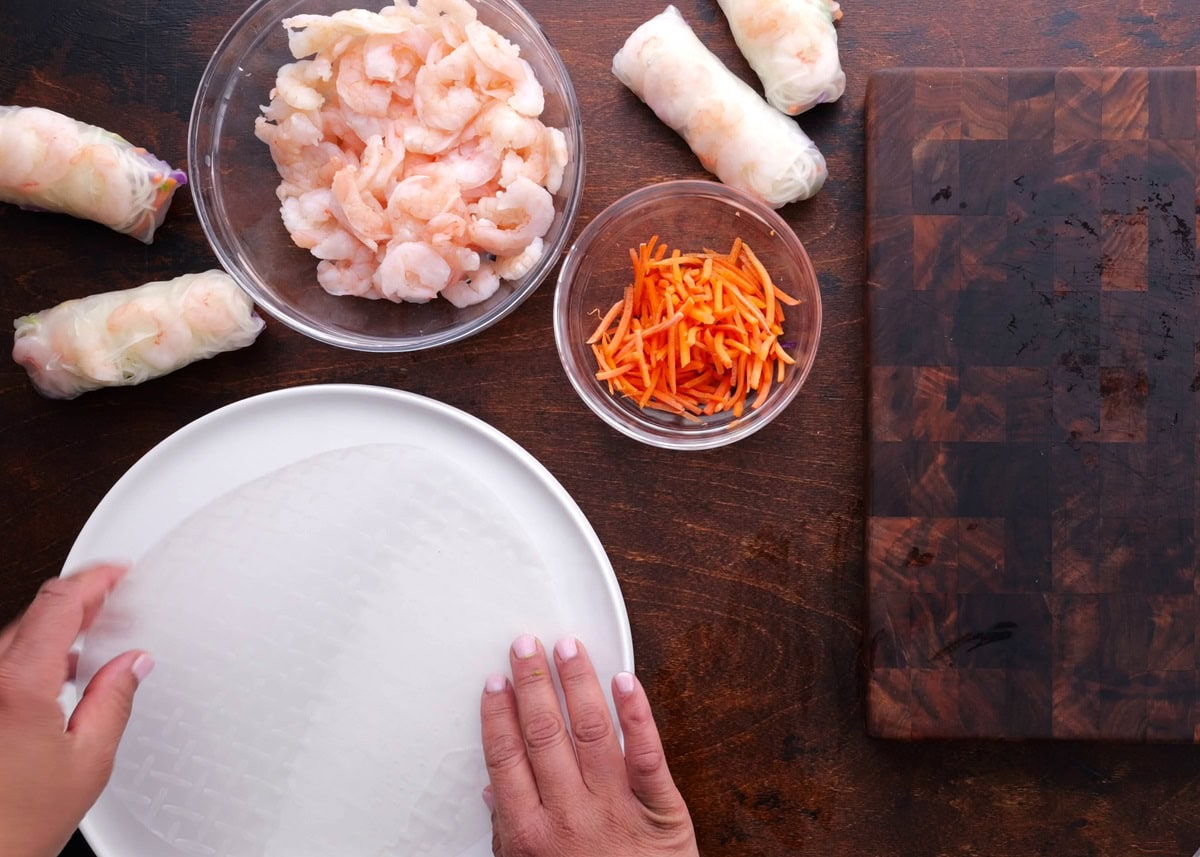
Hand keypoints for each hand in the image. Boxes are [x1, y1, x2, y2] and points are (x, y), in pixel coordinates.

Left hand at [0, 563, 152, 856]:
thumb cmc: (14, 827)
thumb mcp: (88, 761)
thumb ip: (114, 699)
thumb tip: (133, 663)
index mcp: (17, 685)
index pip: (60, 602)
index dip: (95, 579)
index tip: (118, 573)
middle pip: (36, 613)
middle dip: (81, 601)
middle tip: (116, 603)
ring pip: (16, 635)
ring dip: (56, 628)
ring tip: (93, 638)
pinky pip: (2, 661)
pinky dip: (34, 653)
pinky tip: (58, 670)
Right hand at [481, 635, 698, 856]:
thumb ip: (507, 834)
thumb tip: (493, 792)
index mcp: (531, 834)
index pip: (506, 756)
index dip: (498, 713)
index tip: (496, 683)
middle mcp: (570, 815)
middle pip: (542, 733)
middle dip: (531, 682)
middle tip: (525, 646)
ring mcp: (616, 808)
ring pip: (590, 729)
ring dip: (576, 681)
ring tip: (567, 647)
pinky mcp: (661, 808)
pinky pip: (647, 752)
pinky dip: (637, 713)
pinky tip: (624, 681)